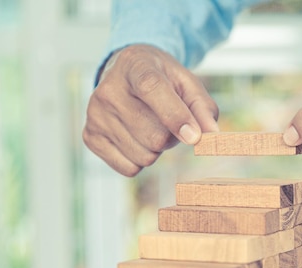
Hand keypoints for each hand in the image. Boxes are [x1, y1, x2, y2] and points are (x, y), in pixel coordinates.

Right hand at [82, 44, 218, 175]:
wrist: (125, 73)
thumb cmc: (163, 80)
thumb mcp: (187, 83)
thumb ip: (203, 108)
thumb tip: (211, 135)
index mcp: (136, 66)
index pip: (153, 90)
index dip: (176, 116)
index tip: (194, 138)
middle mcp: (109, 90)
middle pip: (154, 136)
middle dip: (171, 137)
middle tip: (168, 122)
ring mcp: (95, 114)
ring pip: (143, 156)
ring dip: (156, 149)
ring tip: (150, 126)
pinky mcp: (90, 136)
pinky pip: (128, 168)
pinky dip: (140, 160)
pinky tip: (136, 138)